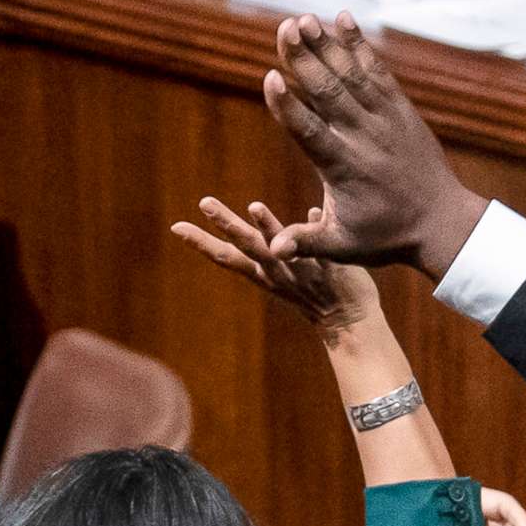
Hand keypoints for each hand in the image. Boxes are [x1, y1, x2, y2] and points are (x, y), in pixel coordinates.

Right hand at [172, 195, 380, 341]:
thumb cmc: (315, 295)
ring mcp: (301, 271)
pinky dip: (314, 232)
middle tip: (205, 202)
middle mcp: (277, 272)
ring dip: (267, 227)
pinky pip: (320, 250)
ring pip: (279, 248)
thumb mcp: (285, 270)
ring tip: (253, 206)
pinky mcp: (329, 270)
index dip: (201, 242)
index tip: (177, 227)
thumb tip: (257, 212)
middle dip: (224, 224)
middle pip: (245, 247)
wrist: (348, 323)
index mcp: (264, 274)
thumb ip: (274, 242)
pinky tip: (312, 211)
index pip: (226, 257)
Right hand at [262, 13, 485, 276]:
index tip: (270, 78)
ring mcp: (384, 118)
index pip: (311, 132)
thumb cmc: (386, 236)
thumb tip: (271, 250)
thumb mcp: (343, 247)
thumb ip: (306, 242)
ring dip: (327, 45)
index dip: (289, 105)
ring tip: (302, 19)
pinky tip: (342, 18)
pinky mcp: (400, 107)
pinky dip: (360, 44)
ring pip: (351, 75)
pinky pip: (377, 70)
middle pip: (329, 92)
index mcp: (344, 169)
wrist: (441, 222)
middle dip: (306, 59)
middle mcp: (364, 137)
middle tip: (284, 28)